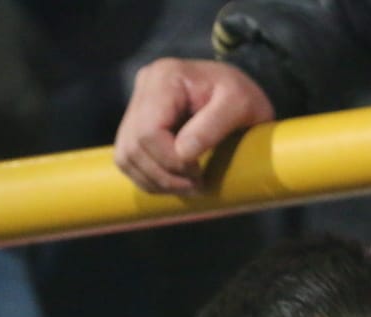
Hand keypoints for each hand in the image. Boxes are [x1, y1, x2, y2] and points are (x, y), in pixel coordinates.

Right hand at [114, 58, 274, 194]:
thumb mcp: (242, 104)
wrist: (240, 94)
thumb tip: (183, 153)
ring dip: (154, 181)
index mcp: (165, 76)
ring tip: (187, 187)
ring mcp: (137, 103)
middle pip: (134, 146)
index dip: (171, 161)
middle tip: (196, 186)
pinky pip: (129, 159)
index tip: (200, 173)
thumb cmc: (244, 97)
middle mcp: (145, 85)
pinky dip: (148, 178)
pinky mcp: (136, 122)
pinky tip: (174, 182)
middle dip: (164, 176)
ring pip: (126, 156)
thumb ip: (214, 125)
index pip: (149, 131)